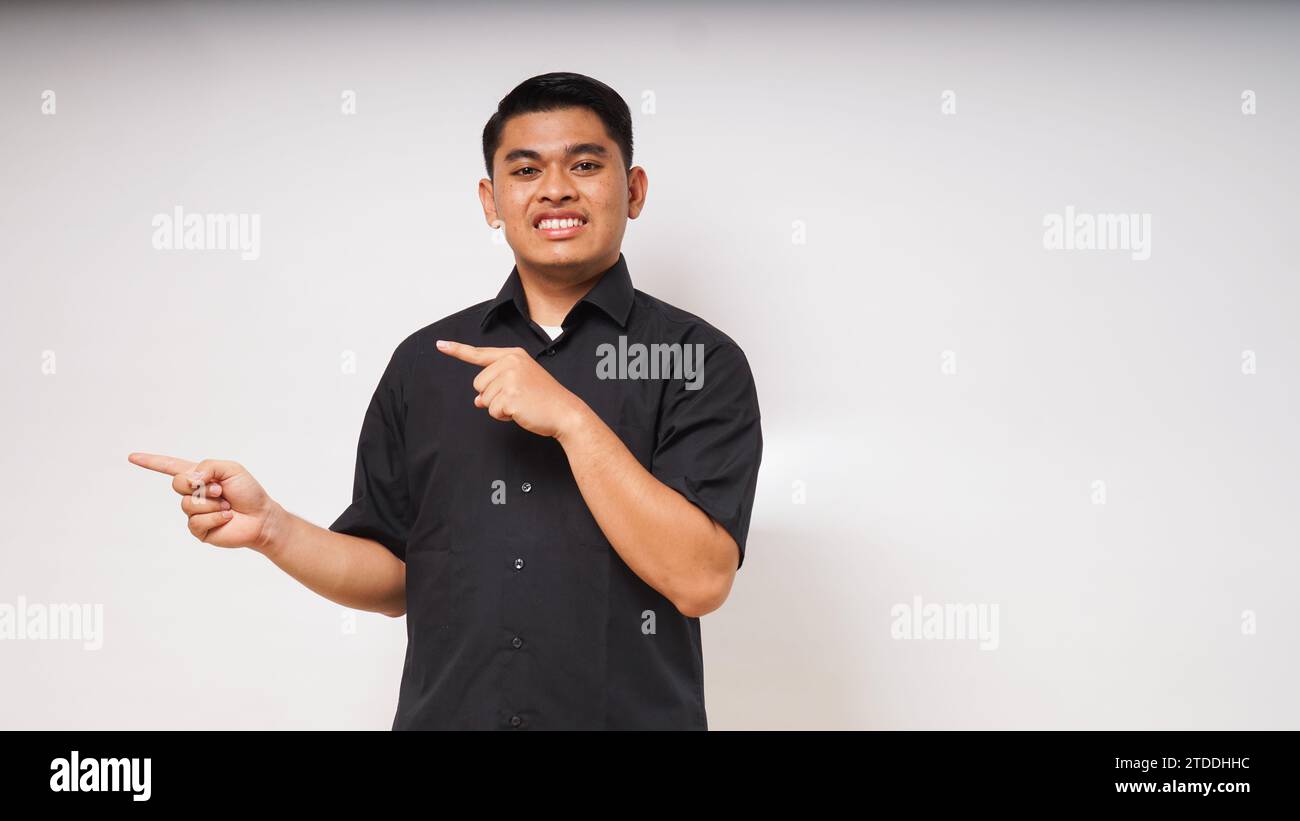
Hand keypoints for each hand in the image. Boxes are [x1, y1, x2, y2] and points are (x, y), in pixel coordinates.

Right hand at [128, 452, 283, 550]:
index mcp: (199, 476)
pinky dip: (215, 518)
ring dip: (212, 503)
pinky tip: (227, 517)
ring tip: (226, 505)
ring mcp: (194, 512)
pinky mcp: (198, 529)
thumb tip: (190, 479)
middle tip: (220, 490)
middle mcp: (193, 494)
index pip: (169, 467)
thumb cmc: (248, 492)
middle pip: (177, 484)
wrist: (261, 517)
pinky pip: (197, 521)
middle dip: (200, 485)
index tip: (132, 457)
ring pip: (188, 504)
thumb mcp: (231, 469)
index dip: (150, 462)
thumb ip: (208, 466)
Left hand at [436, 339, 590, 438]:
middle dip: (492, 396)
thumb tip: (477, 400)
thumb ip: (496, 386)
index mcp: (513, 355)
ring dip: (498, 407)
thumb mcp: (521, 383)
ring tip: (521, 404)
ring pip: (483, 399)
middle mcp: (510, 362)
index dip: (457, 350)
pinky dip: (504, 416)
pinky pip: (493, 411)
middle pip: (478, 383)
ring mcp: (510, 378)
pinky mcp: (510, 396)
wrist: (565, 412)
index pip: (479, 353)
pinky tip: (520, 411)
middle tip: (517, 397)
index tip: (440, 344)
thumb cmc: (545, 398)